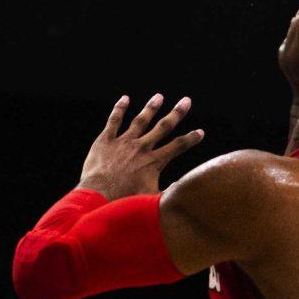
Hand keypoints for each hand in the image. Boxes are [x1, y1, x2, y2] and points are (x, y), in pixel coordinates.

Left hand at [76, 94, 204, 199]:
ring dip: (151, 108)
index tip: (200, 132)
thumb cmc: (124, 201)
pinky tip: (125, 98)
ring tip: (159, 96)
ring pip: (140, 120)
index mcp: (154, 162)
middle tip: (186, 100)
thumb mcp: (151, 199)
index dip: (191, 139)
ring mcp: (123, 142)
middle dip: (176, 113)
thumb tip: (183, 193)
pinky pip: (114, 121)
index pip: (177, 147)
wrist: (98, 196)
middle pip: (163, 127)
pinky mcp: (106, 141)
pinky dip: (119, 109)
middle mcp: (141, 148)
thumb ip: (168, 194)